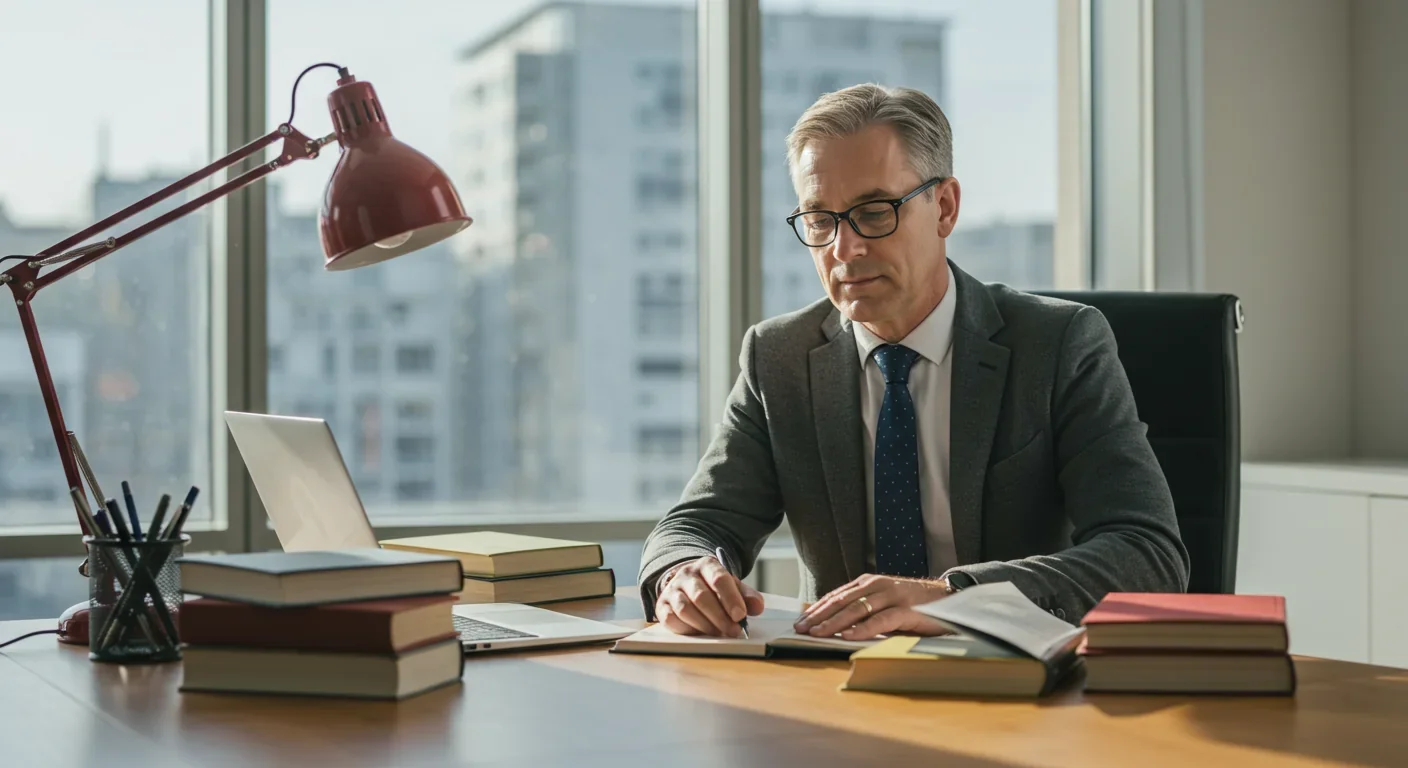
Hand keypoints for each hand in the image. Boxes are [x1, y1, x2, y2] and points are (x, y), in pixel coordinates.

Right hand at [655, 556, 765, 636]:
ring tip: (719, 634)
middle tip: (733, 631)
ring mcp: (672, 590)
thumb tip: (757, 607)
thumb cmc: (715, 590)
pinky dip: (687, 629)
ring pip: (685, 609)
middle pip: (701, 596)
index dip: (731, 598)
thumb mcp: (733, 588)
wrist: (688, 586)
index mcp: (707, 565)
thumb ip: (747, 596)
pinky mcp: (662, 606)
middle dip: (720, 617)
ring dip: (704, 625)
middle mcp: (686, 575)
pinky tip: (700, 634)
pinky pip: (671, 619)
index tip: (740, 616)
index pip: (719, 579)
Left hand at [794, 573, 951, 639]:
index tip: (800, 622)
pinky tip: (850, 636)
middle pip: (842, 601)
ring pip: (858, 609)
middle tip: (801, 629)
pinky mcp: (908, 610)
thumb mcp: (883, 604)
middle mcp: (878, 586)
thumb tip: (833, 623)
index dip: (817, 609)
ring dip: (835, 623)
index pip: (837, 596)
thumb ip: (862, 609)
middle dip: (819, 616)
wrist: (950, 599)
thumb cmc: (913, 605)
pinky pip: (882, 620)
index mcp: (869, 583)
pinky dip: (864, 628)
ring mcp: (893, 596)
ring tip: (818, 634)